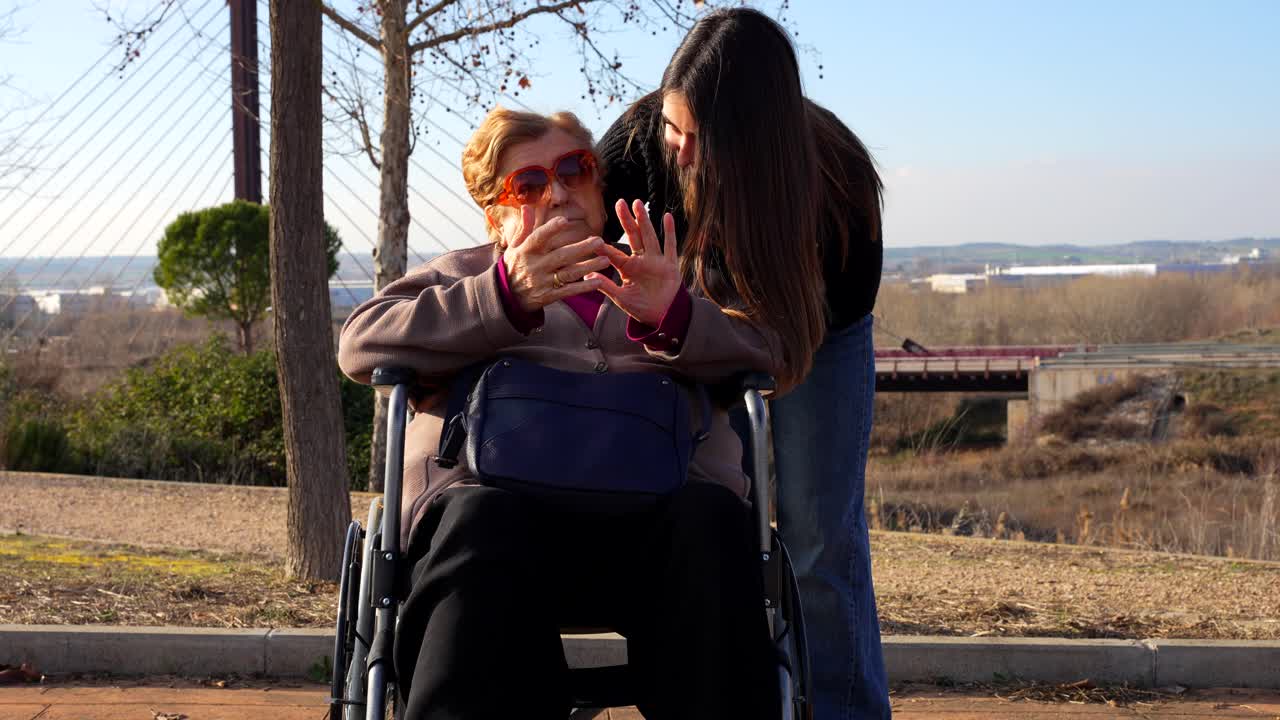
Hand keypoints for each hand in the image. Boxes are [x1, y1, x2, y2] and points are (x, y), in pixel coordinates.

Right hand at [502, 206, 610, 311]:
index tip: (565, 221)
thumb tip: (527, 206)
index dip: (551, 229)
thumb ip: (524, 227)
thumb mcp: (514, 246)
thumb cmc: (514, 266)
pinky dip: (583, 287)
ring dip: (588, 267)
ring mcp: (542, 282)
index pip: (539, 237)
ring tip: (606, 260)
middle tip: (600, 241)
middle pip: (561, 256)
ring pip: (568, 273)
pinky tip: (598, 281)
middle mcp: (535, 265)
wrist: (507, 297)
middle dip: (581, 248)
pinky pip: (568, 291)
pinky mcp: (548, 296)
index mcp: (526, 250)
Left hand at [589, 199, 680, 326]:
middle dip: (626, 219)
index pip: (614, 254)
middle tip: (619, 202)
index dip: (604, 248)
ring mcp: (656, 261)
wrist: (663, 316)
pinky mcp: (670, 265)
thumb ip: (606, 287)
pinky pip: (670, 246)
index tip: (594, 238)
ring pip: (649, 236)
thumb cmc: (641, 308)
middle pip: (633, 236)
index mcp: (628, 269)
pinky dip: (670, 231)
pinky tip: (667, 216)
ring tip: (638, 204)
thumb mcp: (621, 298)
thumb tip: (587, 276)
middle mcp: (641, 260)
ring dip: (644, 220)